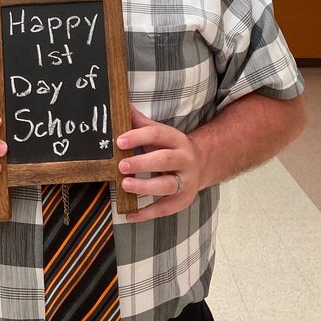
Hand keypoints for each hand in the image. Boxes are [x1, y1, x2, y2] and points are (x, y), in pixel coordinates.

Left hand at [116, 105, 202, 222]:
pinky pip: (165, 208)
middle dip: (142, 163)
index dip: (139, 137)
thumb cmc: (171, 148)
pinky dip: (146, 213)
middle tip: (121, 165)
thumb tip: (123, 106)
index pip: (158, 135)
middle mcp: (185, 159)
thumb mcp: (160, 134)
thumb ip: (141, 123)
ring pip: (168, 185)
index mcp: (177, 139)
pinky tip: (130, 214)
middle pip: (165, 160)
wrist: (201, 165)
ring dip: (145, 186)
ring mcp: (186, 181)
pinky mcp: (183, 200)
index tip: (120, 141)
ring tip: (125, 185)